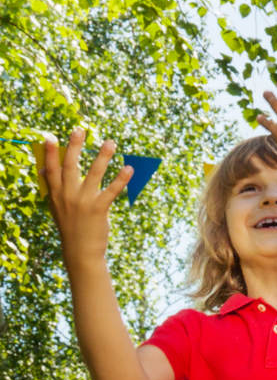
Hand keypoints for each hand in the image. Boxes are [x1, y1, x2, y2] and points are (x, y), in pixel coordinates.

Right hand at [40, 128, 131, 259]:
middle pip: (70, 166)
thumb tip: (44, 168)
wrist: (80, 250)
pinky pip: (112, 190)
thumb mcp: (56, 206)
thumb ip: (52, 187)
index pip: (50, 169)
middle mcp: (67, 195)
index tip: (50, 136)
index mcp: (55, 193)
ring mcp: (83, 201)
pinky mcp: (99, 209)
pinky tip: (129, 168)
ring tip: (111, 142)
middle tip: (80, 129)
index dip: (50, 152)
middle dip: (75, 146)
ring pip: (94, 174)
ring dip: (103, 156)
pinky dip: (121, 179)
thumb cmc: (70, 225)